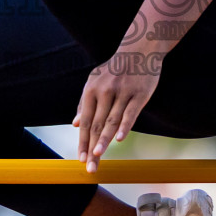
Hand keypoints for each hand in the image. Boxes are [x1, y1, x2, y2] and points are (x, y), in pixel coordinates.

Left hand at [73, 52, 161, 171]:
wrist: (140, 49)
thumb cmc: (116, 69)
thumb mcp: (96, 81)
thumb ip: (86, 103)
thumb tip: (76, 124)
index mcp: (91, 89)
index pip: (86, 121)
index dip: (83, 141)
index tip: (80, 159)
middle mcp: (104, 91)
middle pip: (96, 125)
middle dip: (92, 148)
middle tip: (89, 167)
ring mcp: (122, 92)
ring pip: (111, 121)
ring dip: (103, 140)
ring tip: (98, 156)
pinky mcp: (140, 94)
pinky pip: (131, 113)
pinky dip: (125, 126)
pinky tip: (119, 140)